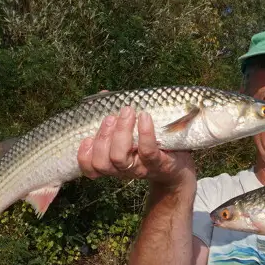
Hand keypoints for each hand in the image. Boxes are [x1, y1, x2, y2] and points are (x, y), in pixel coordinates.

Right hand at [77, 103, 194, 187]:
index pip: (90, 169)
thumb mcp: (131, 132)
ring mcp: (140, 169)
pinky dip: (144, 133)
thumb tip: (104, 94)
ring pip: (119, 159)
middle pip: (102, 162)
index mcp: (113, 163)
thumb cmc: (152, 145)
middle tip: (112, 117)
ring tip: (127, 113)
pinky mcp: (158, 164)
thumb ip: (116, 116)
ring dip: (119, 133)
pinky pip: (148, 151)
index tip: (86, 138)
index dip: (84, 156)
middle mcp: (123, 170)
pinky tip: (144, 117)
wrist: (180, 166)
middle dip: (103, 137)